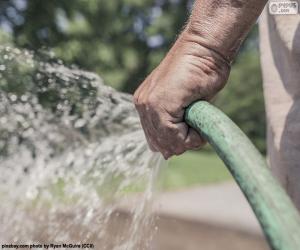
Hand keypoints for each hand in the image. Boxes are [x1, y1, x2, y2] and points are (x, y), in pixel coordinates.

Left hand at [134, 30, 229, 158]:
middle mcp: (142, 105)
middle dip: (181, 143)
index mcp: (146, 105)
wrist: (204, 48)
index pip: (156, 141)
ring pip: (168, 144)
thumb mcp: (184, 104)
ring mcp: (148, 105)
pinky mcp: (159, 104)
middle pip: (160, 146)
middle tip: (196, 125)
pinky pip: (176, 136)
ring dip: (188, 139)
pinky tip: (199, 119)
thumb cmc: (199, 73)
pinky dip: (193, 136)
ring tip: (198, 120)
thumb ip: (173, 124)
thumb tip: (166, 154)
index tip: (192, 127)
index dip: (176, 142)